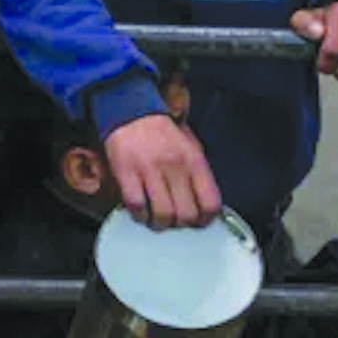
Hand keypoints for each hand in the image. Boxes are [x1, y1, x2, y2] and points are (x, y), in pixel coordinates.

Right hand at [103, 112, 220, 228]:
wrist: (131, 112)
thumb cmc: (162, 134)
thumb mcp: (191, 148)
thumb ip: (198, 176)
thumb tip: (204, 206)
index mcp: (194, 162)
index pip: (210, 203)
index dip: (205, 220)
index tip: (198, 222)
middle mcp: (175, 167)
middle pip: (186, 215)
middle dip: (181, 224)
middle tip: (175, 220)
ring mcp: (150, 170)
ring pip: (162, 215)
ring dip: (160, 224)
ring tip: (157, 218)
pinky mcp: (127, 173)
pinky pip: (137, 206)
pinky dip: (139, 215)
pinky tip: (141, 210)